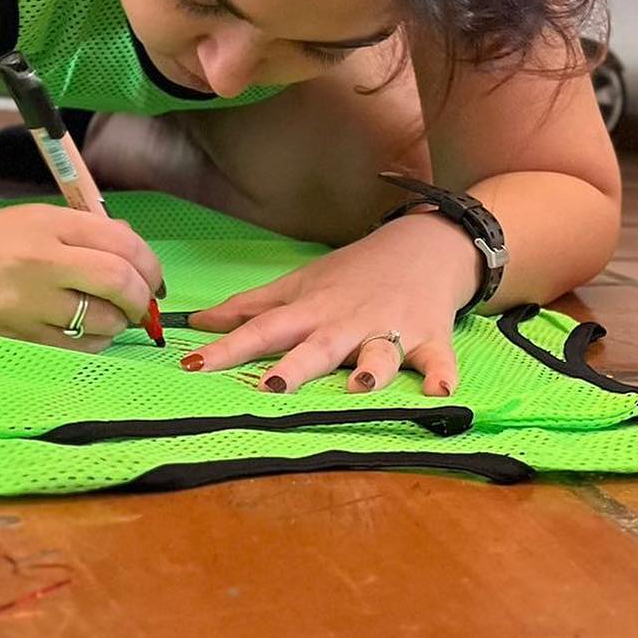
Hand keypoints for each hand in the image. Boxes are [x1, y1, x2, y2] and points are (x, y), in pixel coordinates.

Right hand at [0, 203, 162, 349]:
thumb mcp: (31, 221)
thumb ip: (84, 232)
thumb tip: (137, 253)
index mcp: (46, 224)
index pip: (121, 242)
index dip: (151, 265)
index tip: (155, 279)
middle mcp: (39, 262)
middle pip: (119, 282)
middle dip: (142, 299)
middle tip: (143, 306)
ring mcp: (27, 305)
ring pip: (102, 322)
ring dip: (118, 325)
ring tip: (108, 319)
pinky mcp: (17, 339)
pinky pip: (76, 349)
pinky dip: (92, 344)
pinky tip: (83, 334)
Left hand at [184, 213, 481, 393]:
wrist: (425, 246)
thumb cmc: (353, 273)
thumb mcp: (300, 285)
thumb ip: (250, 308)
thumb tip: (199, 323)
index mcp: (311, 311)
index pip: (263, 329)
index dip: (229, 348)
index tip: (194, 365)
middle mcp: (347, 323)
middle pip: (318, 347)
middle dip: (296, 366)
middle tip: (271, 386)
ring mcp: (390, 330)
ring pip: (379, 354)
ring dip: (372, 370)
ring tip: (361, 386)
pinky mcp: (430, 338)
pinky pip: (438, 360)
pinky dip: (442, 375)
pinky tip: (441, 391)